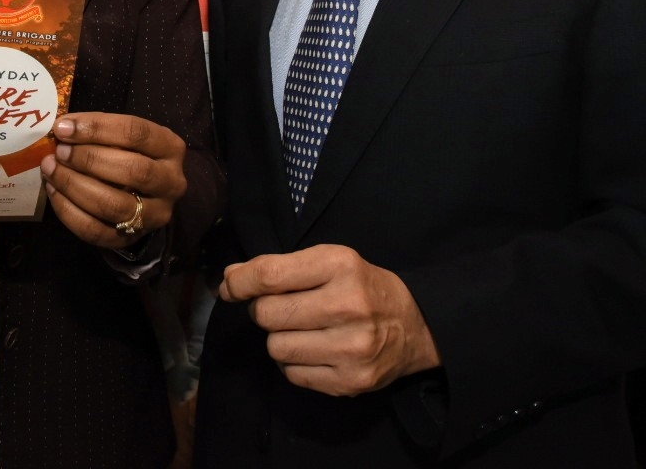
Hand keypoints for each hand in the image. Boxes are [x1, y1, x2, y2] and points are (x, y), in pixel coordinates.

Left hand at [39, 112, 186, 247]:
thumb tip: (63, 128)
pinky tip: (54, 192)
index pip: (137, 133)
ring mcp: (155, 215)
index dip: (97, 128)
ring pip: (114, 205)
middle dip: (89, 159)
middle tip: (60, 151)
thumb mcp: (123, 135)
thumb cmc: (129, 154)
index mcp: (171, 148)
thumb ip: (98, 130)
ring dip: (75, 185)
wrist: (143, 194)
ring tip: (51, 169)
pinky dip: (69, 212)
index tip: (64, 128)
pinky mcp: (132, 238)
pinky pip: (96, 230)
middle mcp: (171, 183)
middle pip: (133, 170)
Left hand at [219, 244, 440, 394]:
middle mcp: (347, 306)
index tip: (231, 287)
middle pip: (266, 314)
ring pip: (275, 347)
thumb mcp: (328, 262)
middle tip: (282, 308)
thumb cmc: (361, 287)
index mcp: (340, 266)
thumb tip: (230, 279)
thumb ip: (279, 268)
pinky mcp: (350, 382)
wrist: (415, 327)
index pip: (269, 276)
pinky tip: (314, 351)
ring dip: (279, 338)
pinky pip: (292, 374)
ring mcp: (351, 348)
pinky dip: (294, 363)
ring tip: (302, 330)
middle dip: (264, 311)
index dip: (239, 282)